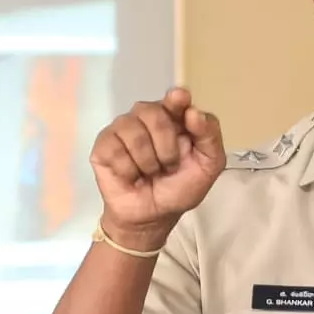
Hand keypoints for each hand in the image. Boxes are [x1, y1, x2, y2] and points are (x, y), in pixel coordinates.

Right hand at [92, 89, 224, 249]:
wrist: (152, 216)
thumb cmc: (179, 188)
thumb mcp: (208, 166)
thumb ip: (210, 137)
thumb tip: (193, 112)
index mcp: (174, 117)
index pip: (176, 97)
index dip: (177, 99)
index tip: (179, 100)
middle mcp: (147, 116)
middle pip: (154, 113)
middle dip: (166, 147)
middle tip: (168, 167)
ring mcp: (123, 128)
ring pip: (134, 132)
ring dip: (147, 162)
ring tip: (149, 173)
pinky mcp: (104, 144)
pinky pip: (115, 149)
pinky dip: (127, 170)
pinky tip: (130, 176)